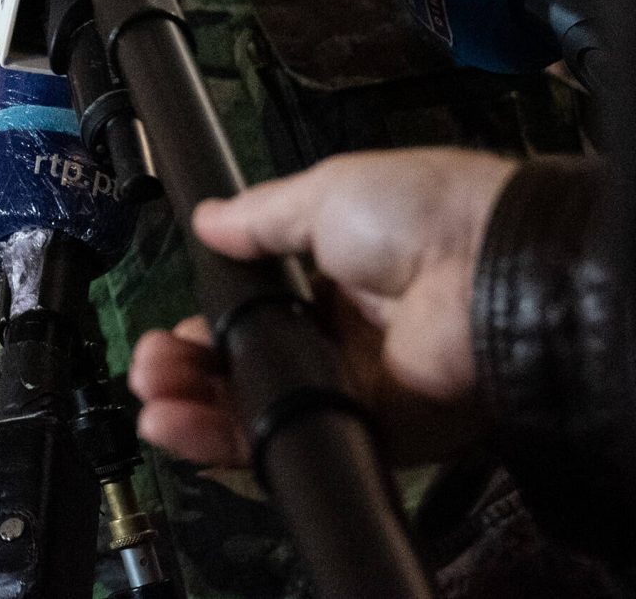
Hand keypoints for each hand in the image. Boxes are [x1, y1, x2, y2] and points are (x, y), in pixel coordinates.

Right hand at [128, 149, 518, 467]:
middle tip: (148, 363)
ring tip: (151, 392)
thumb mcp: (325, 194)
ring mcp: (351, 390)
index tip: (169, 322)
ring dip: (193, 403)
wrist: (487, 268)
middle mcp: (339, 338)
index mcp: (333, 277)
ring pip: (256, 409)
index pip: (251, 310)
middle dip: (186, 365)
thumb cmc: (417, 215)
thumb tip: (206, 218)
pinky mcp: (365, 433)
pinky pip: (286, 442)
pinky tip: (176, 423)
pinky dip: (225, 440)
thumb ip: (260, 219)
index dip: (204, 320)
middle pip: (244, 366)